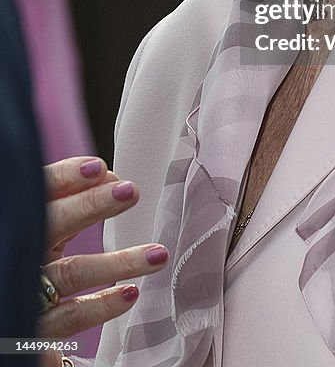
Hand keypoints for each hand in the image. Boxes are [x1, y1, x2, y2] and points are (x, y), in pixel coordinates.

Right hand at [39, 156, 168, 365]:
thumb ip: (73, 199)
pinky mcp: (37, 330)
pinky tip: (129, 294)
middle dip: (90, 206)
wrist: (7, 312)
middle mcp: (22, 254)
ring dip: (118, 262)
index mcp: (21, 222)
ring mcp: (27, 292)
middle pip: (51, 226)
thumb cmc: (33, 255)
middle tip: (130, 191)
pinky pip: (69, 318)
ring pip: (70, 274)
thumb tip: (110, 177)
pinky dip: (99, 307)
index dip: (65, 178)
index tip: (99, 168)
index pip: (39, 192)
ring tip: (157, 254)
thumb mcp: (45, 226)